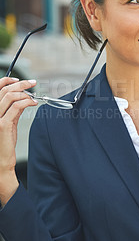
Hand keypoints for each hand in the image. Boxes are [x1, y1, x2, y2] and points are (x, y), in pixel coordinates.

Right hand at [0, 77, 36, 204]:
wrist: (1, 160)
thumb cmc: (5, 142)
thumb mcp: (9, 122)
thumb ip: (13, 110)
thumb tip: (23, 98)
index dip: (7, 80)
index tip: (20, 80)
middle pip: (5, 90)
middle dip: (21, 84)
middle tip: (33, 83)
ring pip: (10, 96)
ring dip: (25, 93)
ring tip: (34, 96)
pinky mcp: (3, 124)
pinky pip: (17, 106)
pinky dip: (27, 102)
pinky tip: (33, 103)